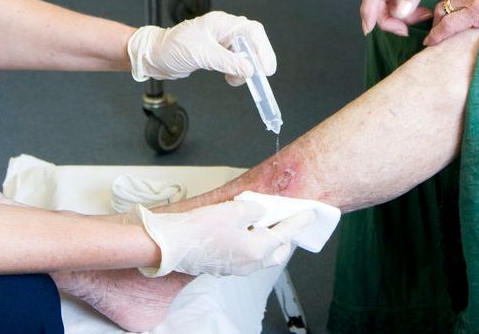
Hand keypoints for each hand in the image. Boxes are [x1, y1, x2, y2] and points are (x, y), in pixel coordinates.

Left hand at [127, 11, 275, 84]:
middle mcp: (223, 29)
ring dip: (246, 68)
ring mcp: (220, 41)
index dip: (263, 49)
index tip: (266, 69)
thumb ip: (228, 62)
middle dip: (257, 60)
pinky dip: (237, 71)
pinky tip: (231, 79)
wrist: (153, 56)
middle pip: (252, 42)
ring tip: (237, 80)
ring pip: (245, 53)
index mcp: (221, 23)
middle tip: (260, 77)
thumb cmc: (171, 48)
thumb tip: (249, 70)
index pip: (252, 31)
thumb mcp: (202, 55)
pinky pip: (235, 61)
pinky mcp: (216, 52)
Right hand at [136, 200, 312, 276]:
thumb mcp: (235, 210)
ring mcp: (234, 268)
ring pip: (261, 255)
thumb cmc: (200, 229)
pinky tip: (244, 230)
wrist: (169, 244)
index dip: (298, 221)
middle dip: (285, 236)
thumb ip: (256, 209)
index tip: (309, 213)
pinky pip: (245, 256)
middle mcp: (248, 264)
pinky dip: (251, 243)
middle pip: (277, 252)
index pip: (285, 234)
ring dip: (267, 240)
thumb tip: (261, 212)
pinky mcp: (221, 266)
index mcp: (257, 251)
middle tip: (288, 219)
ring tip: (266, 222)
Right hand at [360, 0, 478, 36]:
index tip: (368, 29)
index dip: (368, 9)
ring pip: (386, 4)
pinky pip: (396, 4)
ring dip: (401, 17)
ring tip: (424, 14)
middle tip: (406, 30)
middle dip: (389, 18)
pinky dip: (408, 13)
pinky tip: (423, 12)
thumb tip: (398, 13)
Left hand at [425, 0, 478, 45]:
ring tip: (432, 38)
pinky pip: (449, 25)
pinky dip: (437, 35)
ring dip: (436, 26)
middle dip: (439, 15)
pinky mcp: (477, 11)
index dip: (452, 2)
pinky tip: (431, 43)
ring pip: (442, 11)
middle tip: (436, 28)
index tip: (448, 13)